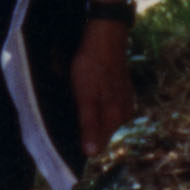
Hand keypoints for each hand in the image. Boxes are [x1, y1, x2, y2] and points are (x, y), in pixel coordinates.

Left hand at [70, 21, 135, 155]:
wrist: (105, 36)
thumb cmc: (93, 66)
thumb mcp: (86, 97)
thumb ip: (89, 125)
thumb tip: (92, 153)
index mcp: (116, 117)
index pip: (97, 145)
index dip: (81, 144)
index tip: (65, 138)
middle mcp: (124, 113)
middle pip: (100, 133)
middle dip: (84, 129)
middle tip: (68, 114)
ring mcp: (124, 101)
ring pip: (102, 119)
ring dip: (88, 116)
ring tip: (75, 102)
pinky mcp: (121, 91)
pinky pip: (105, 107)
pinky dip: (94, 104)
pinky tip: (85, 94)